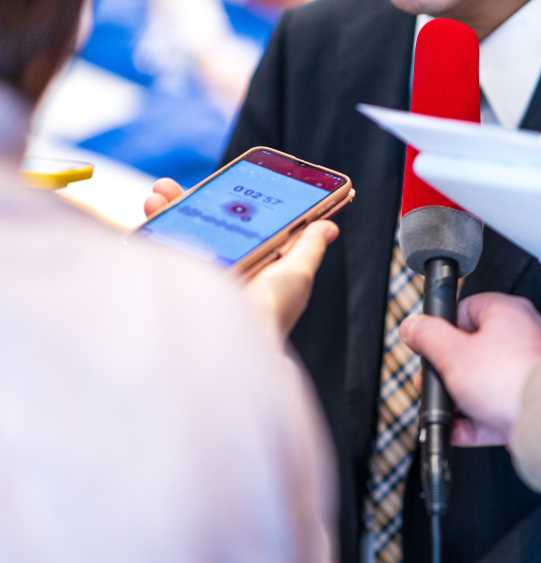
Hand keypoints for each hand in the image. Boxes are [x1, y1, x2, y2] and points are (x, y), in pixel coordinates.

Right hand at [142, 178, 338, 338]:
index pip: (238, 225)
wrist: (237, 342)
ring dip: (165, 210)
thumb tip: (329, 225)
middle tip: (170, 184)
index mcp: (253, 266)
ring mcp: (197, 282)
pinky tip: (149, 215)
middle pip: (201, 228)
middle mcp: (224, 272)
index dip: (226, 201)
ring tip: (158, 195)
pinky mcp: (175, 291)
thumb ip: (309, 247)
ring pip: (176, 237)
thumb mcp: (298, 274)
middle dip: (186, 202)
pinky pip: (158, 257)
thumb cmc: (271, 310)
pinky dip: (148, 233)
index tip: (219, 180)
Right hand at [400, 293, 540, 446]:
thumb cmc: (508, 380)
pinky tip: (458, 430)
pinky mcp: (532, 401)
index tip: (429, 345)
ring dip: (460, 399)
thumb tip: (412, 326)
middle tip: (435, 382)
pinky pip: (497, 407)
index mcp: (509, 313)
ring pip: (486, 382)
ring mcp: (531, 371)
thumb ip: (427, 336)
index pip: (467, 309)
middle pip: (475, 349)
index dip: (443, 329)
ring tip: (446, 410)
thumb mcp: (451, 353)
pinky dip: (476, 419)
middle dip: (449, 370)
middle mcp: (526, 337)